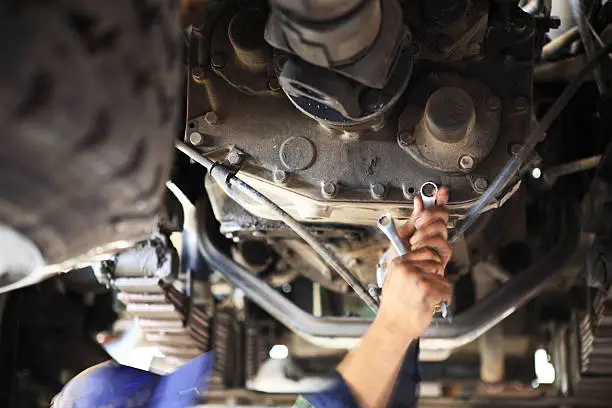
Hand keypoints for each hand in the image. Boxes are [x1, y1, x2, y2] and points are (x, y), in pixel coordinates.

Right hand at [378, 187, 451, 340]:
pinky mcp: (425, 288)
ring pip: (441, 267)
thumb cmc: (397, 297)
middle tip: (427, 274)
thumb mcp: (398, 268)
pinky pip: (446, 285)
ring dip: (438, 281)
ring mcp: (414, 275)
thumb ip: (410, 242)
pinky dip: (442, 296)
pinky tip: (428, 300)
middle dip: (436, 262)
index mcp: (397, 255)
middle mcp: (403, 262)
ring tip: (423, 291)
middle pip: (436, 248)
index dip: (433, 210)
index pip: (419, 227)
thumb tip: (417, 215)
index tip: (442, 193)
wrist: (393, 324)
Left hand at [386, 186, 451, 267]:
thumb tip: (419, 202)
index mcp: (425, 227)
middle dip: (429, 215)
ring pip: (441, 229)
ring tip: (414, 240)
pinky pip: (443, 244)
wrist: (399, 274)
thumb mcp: (401, 235)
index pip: (437, 210)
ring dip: (425, 232)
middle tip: (418, 222)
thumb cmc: (400, 258)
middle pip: (442, 216)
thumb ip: (411, 219)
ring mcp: (439, 244)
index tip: (440, 191)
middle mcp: (434, 234)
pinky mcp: (443, 256)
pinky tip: (420, 247)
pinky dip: (429, 243)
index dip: (440, 199)